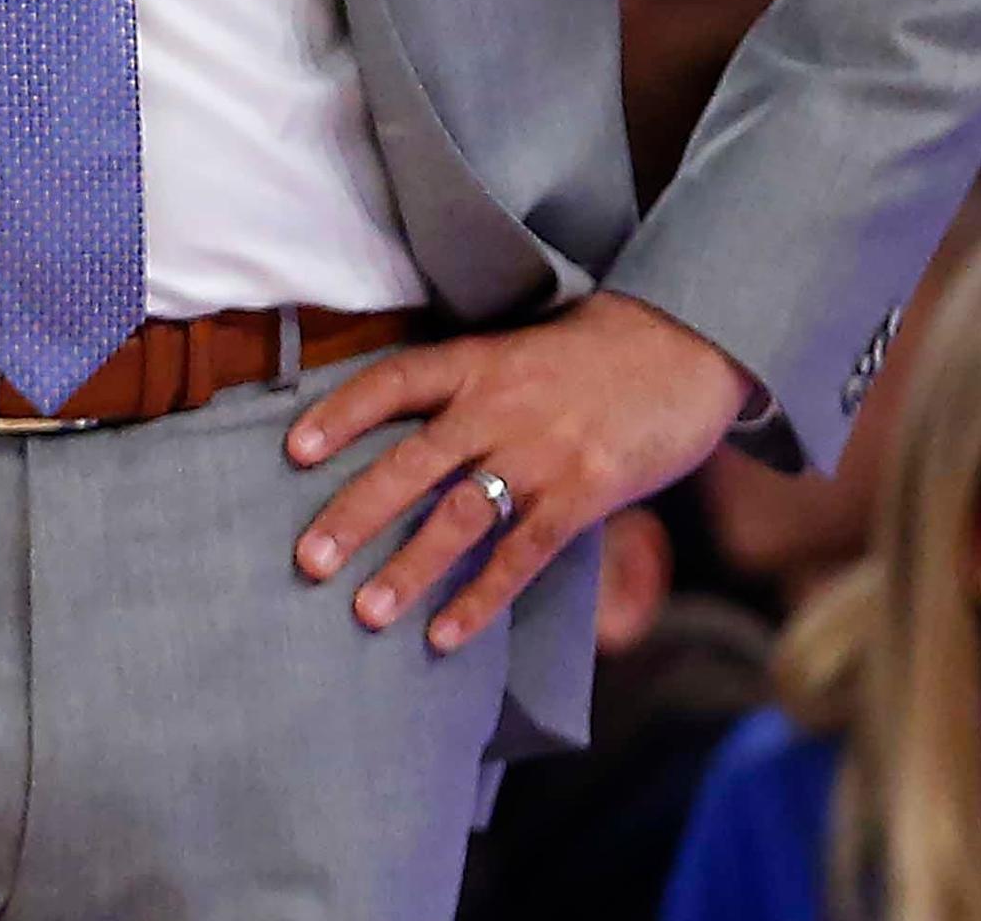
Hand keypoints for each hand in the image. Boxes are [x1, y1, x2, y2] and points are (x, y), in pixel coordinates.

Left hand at [285, 291, 750, 652]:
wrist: (687, 344)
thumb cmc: (598, 351)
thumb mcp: (522, 350)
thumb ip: (471, 390)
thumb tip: (408, 435)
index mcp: (479, 362)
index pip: (393, 381)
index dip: (342, 416)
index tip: (294, 451)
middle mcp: (500, 406)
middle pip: (412, 462)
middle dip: (356, 514)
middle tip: (308, 560)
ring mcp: (542, 452)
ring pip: (461, 516)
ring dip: (410, 568)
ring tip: (366, 613)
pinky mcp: (585, 493)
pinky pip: (522, 554)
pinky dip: (482, 598)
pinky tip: (446, 635)